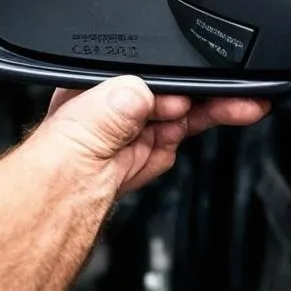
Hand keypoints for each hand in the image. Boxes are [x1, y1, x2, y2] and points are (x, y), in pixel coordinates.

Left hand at [26, 76, 269, 194]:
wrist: (50, 217)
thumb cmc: (49, 164)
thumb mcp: (85, 122)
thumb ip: (118, 101)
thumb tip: (143, 91)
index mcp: (96, 86)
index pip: (147, 73)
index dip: (177, 81)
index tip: (201, 89)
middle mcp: (111, 108)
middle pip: (169, 95)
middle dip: (203, 97)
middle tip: (240, 99)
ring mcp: (124, 135)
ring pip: (176, 117)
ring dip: (206, 114)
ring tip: (240, 108)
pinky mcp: (134, 159)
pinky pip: (168, 144)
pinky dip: (181, 142)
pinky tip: (189, 139)